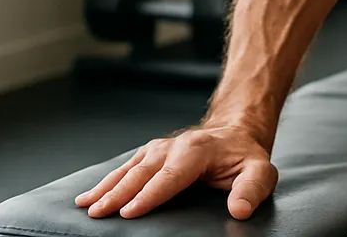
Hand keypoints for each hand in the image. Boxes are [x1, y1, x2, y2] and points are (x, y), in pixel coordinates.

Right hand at [74, 123, 277, 220]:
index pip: (170, 176)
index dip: (150, 194)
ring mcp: (159, 148)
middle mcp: (173, 146)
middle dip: (118, 193)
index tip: (129, 212)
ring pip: (129, 168)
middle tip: (98, 213)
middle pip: (143, 172)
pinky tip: (88, 195)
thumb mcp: (260, 172)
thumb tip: (239, 210)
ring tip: (85, 205)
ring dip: (106, 187)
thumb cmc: (246, 157)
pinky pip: (126, 167)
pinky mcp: (150, 154)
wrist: (236, 133)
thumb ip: (251, 190)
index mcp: (197, 151)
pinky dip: (106, 181)